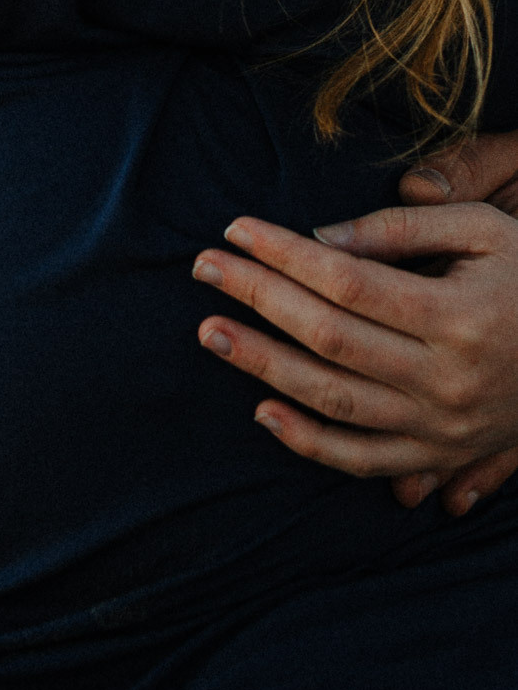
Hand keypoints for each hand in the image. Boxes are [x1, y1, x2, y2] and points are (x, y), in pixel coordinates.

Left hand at [192, 203, 517, 515]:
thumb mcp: (487, 231)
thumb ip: (405, 229)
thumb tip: (319, 239)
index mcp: (460, 316)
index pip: (348, 282)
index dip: (284, 254)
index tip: (235, 228)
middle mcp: (448, 379)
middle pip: (329, 338)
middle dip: (257, 299)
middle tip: (203, 269)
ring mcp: (442, 427)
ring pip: (334, 402)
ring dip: (264, 366)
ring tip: (210, 333)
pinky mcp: (439, 456)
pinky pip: (362, 460)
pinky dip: (307, 442)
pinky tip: (260, 411)